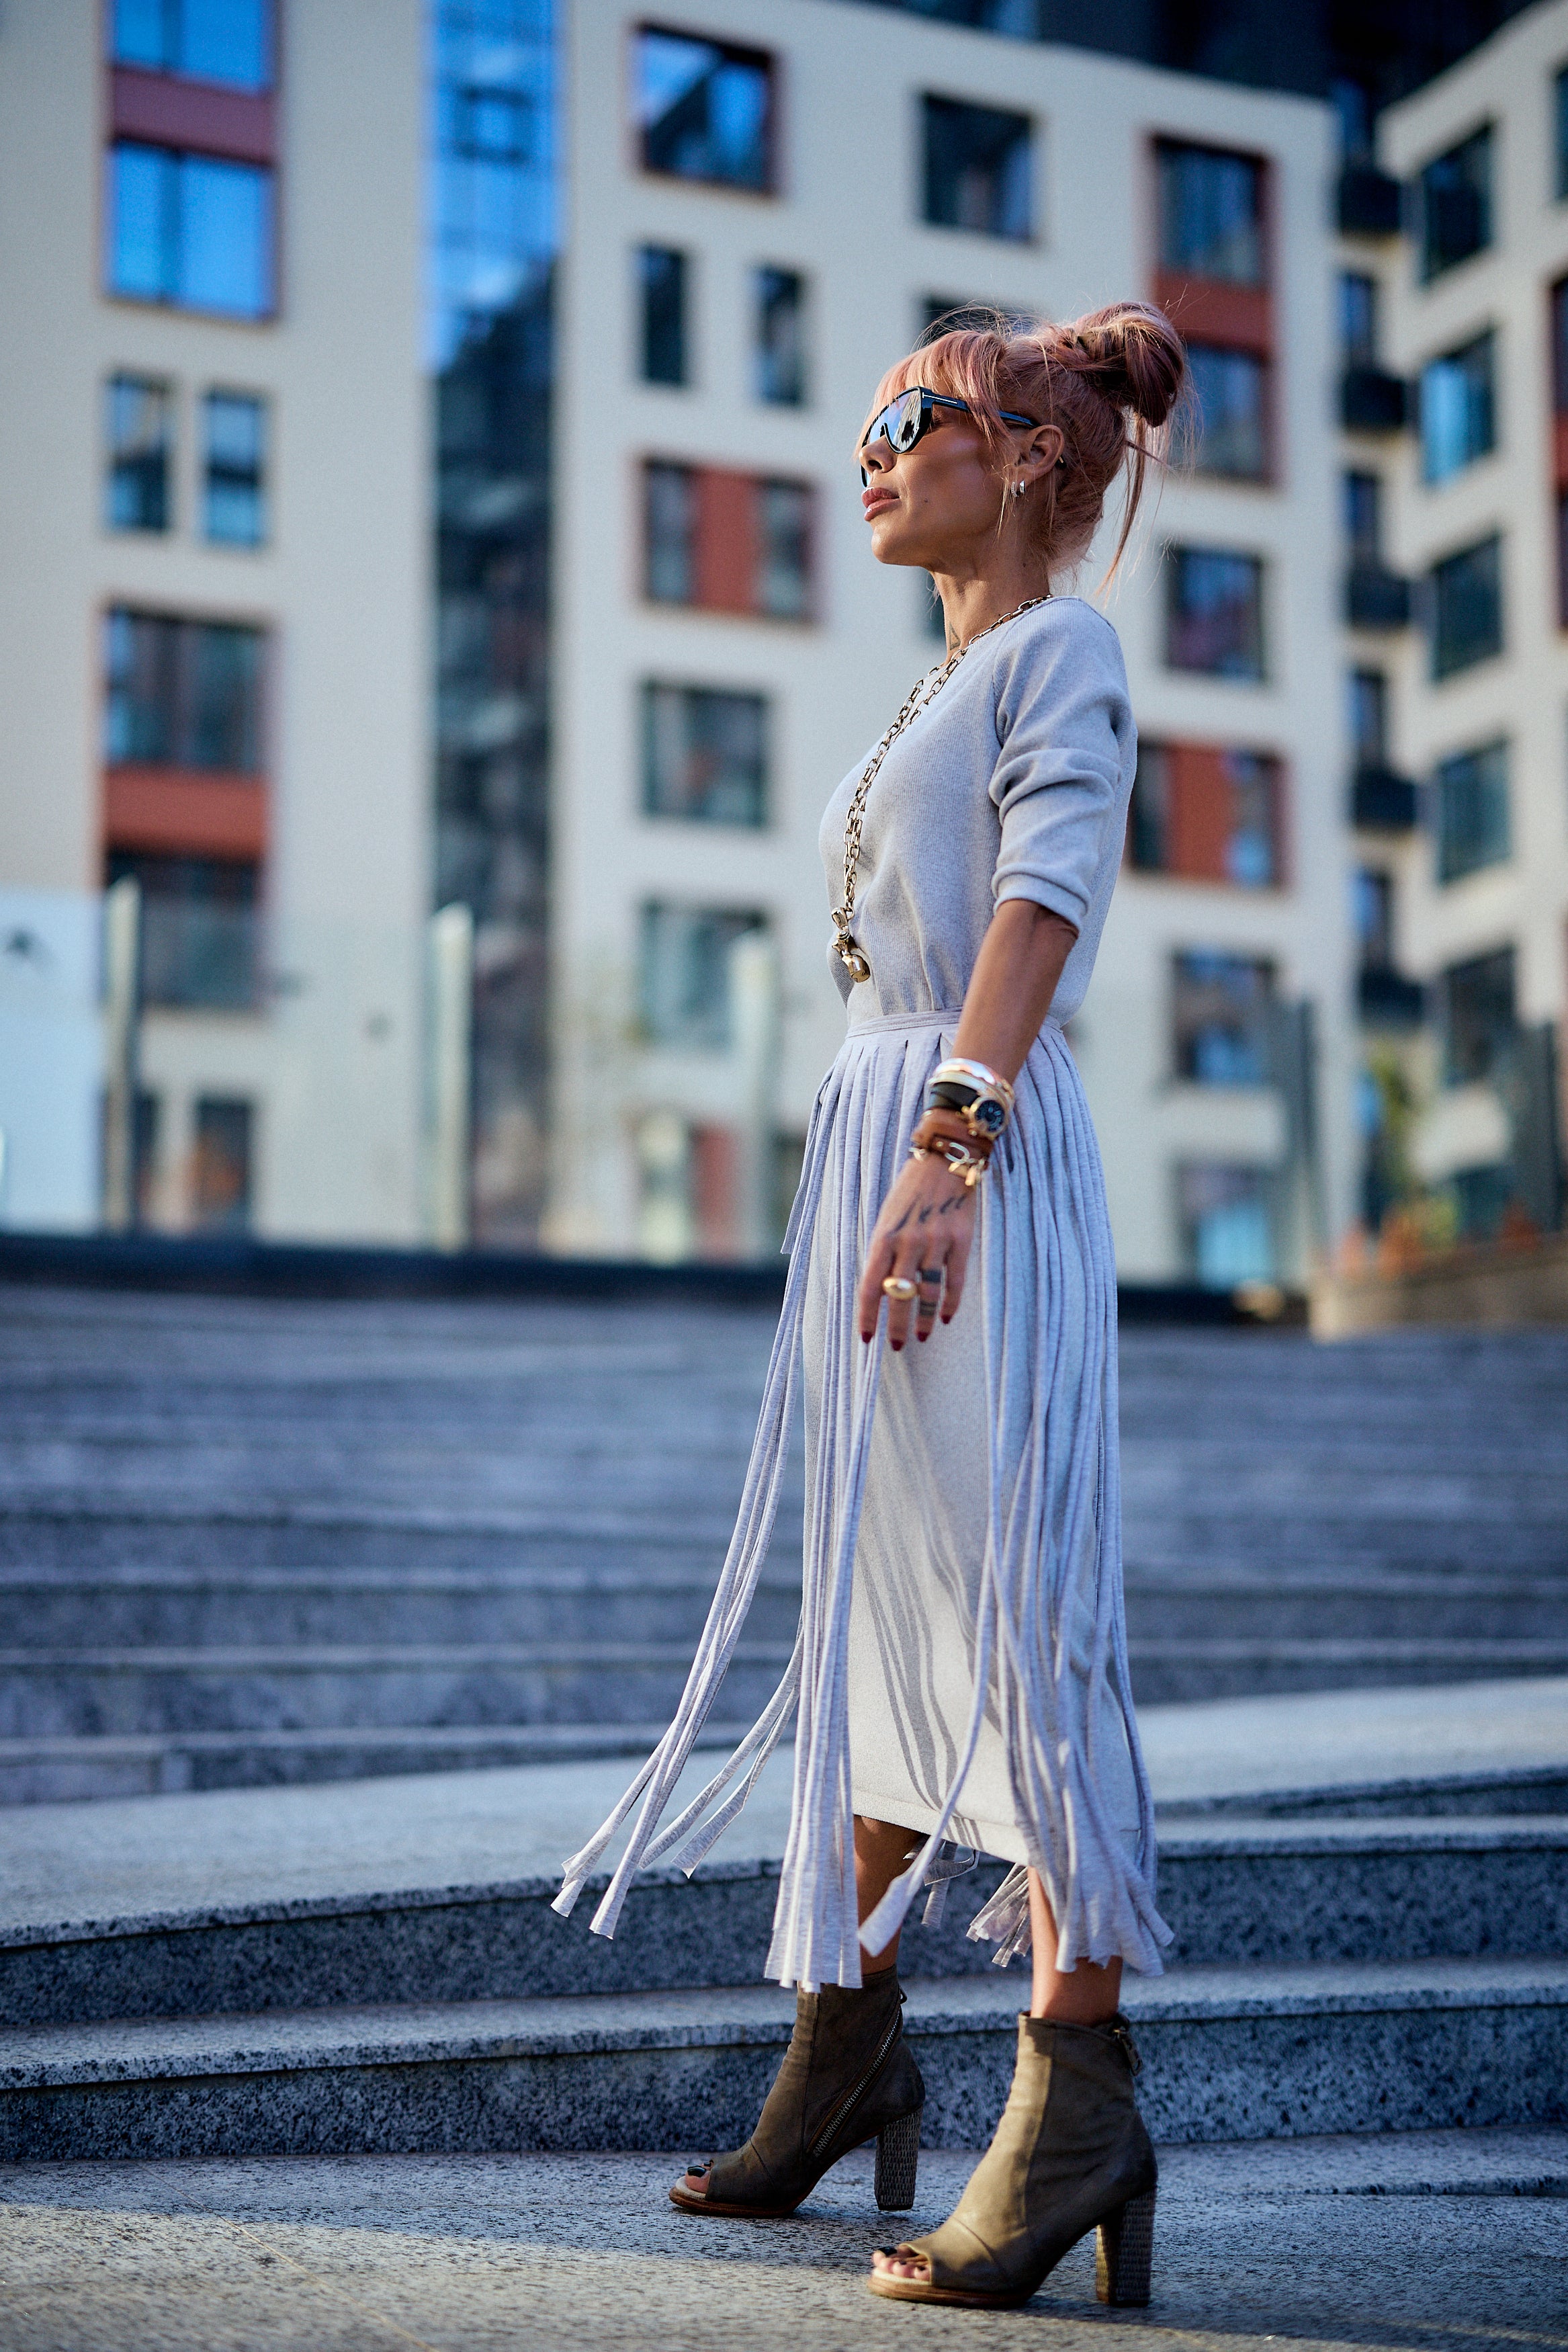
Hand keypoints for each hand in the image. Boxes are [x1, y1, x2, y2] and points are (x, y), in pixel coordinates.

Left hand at [858, 1152, 976, 1349]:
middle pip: (899, 1295)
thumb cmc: (910, 1190)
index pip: (870, 1285)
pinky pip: (954, 1280)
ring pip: (928, 1292)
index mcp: (884, 1236)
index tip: (867, 1337)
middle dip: (896, 1325)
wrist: (945, 1159)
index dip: (867, 1315)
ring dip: (923, 1319)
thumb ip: (884, 1251)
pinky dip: (950, 1302)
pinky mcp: (961, 1239)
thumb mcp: (887, 1217)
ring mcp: (936, 1241)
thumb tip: (882, 1290)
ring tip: (920, 1337)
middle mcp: (908, 1241)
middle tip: (897, 1346)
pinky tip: (945, 1317)